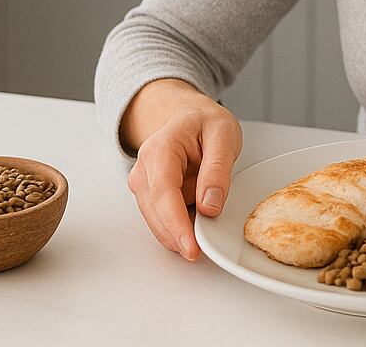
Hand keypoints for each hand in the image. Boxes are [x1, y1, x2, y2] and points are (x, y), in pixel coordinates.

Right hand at [125, 92, 242, 260]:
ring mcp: (142, 185)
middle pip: (157, 214)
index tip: (192, 248)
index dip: (177, 225)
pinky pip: (163, 219)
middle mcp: (144, 169)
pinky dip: (180, 223)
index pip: (164, 194)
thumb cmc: (205, 123)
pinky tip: (196, 214)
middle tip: (207, 245)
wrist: (189, 117)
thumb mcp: (223, 135)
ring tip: (206, 210)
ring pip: (158, 221)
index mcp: (160, 149)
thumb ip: (217, 171)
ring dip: (182, 227)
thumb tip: (209, 207)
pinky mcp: (148, 197)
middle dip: (180, 234)